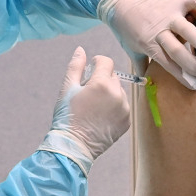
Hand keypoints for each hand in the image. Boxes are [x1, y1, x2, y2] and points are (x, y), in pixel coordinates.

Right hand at [37, 47, 131, 173]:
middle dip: (101, 80)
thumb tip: (81, 49)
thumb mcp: (67, 88)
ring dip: (109, 93)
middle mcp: (117, 94)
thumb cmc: (68, 116)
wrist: (74, 146)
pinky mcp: (127, 121)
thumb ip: (76, 66)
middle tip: (88, 94)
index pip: (106, 61)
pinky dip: (114, 107)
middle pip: (112, 76)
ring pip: (118, 91)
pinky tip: (101, 116)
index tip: (89, 71)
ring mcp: (124, 108)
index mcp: (102, 83)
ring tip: (94, 107)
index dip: (96, 63)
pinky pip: (123, 105)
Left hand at [98, 0, 195, 89]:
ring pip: (187, 30)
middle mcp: (159, 31)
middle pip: (177, 50)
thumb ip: (141, 65)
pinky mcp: (174, 2)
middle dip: (191, 64)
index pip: (167, 64)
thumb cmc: (126, 27)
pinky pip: (190, 1)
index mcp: (148, 44)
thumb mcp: (131, 48)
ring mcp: (168, 16)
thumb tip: (146, 83)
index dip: (181, 76)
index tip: (195, 86)